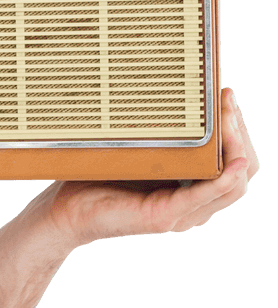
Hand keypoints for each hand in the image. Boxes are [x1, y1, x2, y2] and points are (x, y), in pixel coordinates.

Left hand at [24, 89, 257, 249]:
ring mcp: (182, 213)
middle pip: (242, 168)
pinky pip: (208, 196)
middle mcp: (193, 204)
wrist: (64, 211)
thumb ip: (154, 133)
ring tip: (225, 115)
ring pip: (234, 181)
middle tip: (225, 97)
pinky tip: (231, 161)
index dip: (237, 130)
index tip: (224, 95)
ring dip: (236, 145)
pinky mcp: (166, 216)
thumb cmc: (94, 179)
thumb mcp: (132, 151)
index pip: (235, 162)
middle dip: (240, 130)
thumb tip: (163, 91)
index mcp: (189, 189)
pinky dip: (225, 178)